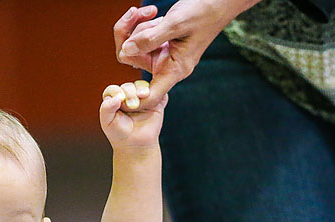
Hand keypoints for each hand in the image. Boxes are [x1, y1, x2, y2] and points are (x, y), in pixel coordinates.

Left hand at [100, 81, 166, 149]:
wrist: (135, 146)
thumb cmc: (119, 134)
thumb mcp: (107, 122)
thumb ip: (106, 108)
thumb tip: (116, 97)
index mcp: (115, 99)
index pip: (114, 89)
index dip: (116, 91)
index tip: (120, 99)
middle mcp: (128, 96)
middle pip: (129, 87)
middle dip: (130, 92)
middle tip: (132, 104)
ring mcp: (143, 99)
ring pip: (143, 87)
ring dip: (142, 89)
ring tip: (143, 96)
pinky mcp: (156, 103)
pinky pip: (160, 93)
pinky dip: (159, 91)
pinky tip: (155, 97)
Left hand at [114, 1, 248, 107]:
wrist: (215, 3)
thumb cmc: (202, 14)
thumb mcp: (175, 24)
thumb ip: (149, 38)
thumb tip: (125, 50)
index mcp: (175, 69)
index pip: (151, 95)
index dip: (134, 98)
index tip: (119, 97)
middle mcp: (166, 65)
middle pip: (131, 58)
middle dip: (130, 33)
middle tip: (137, 13)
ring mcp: (161, 54)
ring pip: (133, 44)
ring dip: (137, 25)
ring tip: (153, 12)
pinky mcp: (158, 43)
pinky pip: (139, 36)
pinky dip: (141, 23)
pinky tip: (153, 12)